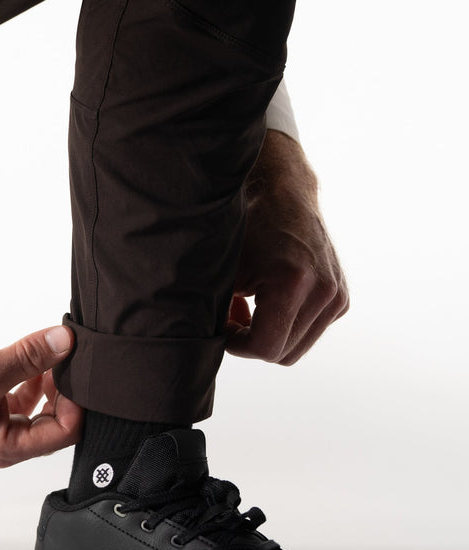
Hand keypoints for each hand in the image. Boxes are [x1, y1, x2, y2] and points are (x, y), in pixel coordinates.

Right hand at [0, 292, 82, 465]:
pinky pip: (22, 397)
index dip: (76, 401)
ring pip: (41, 408)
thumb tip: (66, 342)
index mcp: (6, 447)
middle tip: (69, 361)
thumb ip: (30, 357)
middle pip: (57, 422)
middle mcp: (3, 442)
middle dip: (66, 391)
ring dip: (50, 382)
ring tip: (51, 356)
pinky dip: (31, 377)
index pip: (64, 432)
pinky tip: (30, 359)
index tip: (76, 370)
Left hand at [225, 130, 348, 364]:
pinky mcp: (341, 299)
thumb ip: (219, 312)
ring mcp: (337, 297)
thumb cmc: (246, 228)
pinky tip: (266, 302)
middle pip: (283, 354)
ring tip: (246, 309)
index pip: (266, 347)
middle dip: (251, 343)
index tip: (222, 326)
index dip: (237, 345)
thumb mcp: (225, 271)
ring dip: (268, 336)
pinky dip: (284, 327)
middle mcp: (325, 292)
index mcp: (294, 284)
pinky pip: (307, 333)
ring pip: (295, 348)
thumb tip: (208, 343)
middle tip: (231, 317)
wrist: (283, 195)